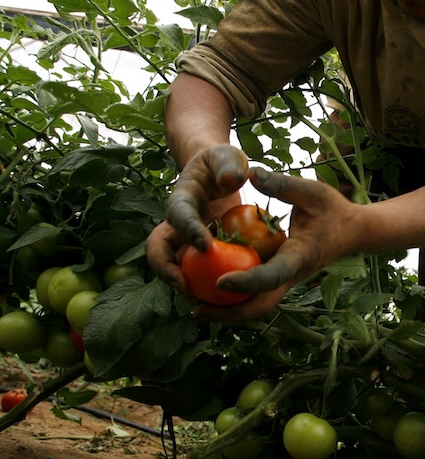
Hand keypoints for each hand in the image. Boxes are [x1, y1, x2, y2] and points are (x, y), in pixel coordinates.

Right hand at [147, 145, 248, 294]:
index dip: (188, 231)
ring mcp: (183, 240)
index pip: (179, 216)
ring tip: (201, 302)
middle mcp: (176, 223)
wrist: (216, 173)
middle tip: (186, 287)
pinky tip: (220, 302)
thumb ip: (229, 164)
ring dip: (180, 285)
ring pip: (171, 266)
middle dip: (166, 270)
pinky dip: (202, 287)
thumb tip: (234, 180)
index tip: (205, 246)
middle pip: (158, 249)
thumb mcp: (228, 156)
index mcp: (182, 198)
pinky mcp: (195, 252)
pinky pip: (193, 273)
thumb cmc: (222, 163)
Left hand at [190, 168, 361, 321]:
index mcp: (299, 257)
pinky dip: (235, 299)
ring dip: (228, 312)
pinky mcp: (281, 278)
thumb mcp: (313, 191)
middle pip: (260, 305)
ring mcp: (286, 280)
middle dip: (229, 313)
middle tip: (196, 311)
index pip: (271, 276)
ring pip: (258, 305)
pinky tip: (210, 294)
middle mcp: (291, 276)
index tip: (220, 282)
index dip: (246, 282)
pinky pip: (257, 295)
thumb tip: (250, 172)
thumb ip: (282, 184)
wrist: (353, 232)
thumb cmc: (333, 210)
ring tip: (196, 309)